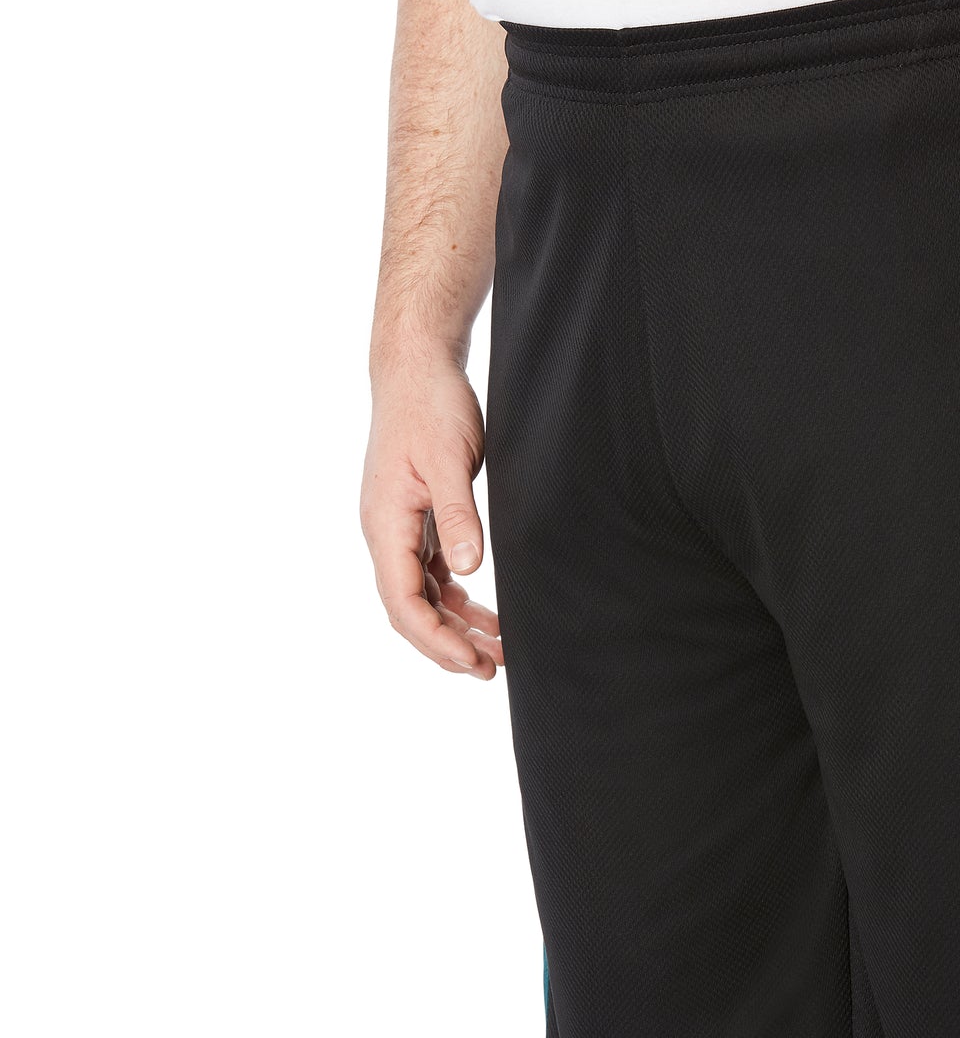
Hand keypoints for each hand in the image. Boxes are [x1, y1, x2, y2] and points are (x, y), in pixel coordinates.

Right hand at [360, 354, 502, 677]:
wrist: (417, 367)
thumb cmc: (430, 406)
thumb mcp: (450, 459)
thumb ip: (459, 515)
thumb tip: (469, 570)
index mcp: (385, 523)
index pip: (402, 600)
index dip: (435, 639)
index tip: (472, 662)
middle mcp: (386, 532)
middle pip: (409, 608)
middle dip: (446, 645)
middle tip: (491, 670)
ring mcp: (400, 526)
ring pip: (422, 594)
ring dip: (455, 625)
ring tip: (495, 652)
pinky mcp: (418, 517)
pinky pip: (432, 572)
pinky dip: (456, 597)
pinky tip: (485, 613)